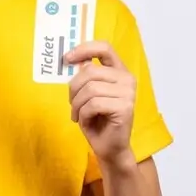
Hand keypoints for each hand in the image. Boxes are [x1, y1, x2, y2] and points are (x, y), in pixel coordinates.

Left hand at [65, 40, 134, 165]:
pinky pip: (93, 104)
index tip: (67, 58)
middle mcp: (127, 79)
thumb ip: (85, 76)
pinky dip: (83, 114)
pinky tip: (87, 121)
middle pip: (90, 72)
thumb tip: (74, 61)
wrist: (109, 147)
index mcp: (119, 71)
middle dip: (73, 89)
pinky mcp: (125, 108)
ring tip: (78, 114)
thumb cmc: (97, 119)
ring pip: (90, 89)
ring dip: (77, 104)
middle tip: (71, 103)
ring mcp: (128, 93)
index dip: (84, 49)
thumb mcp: (87, 94)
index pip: (104, 48)